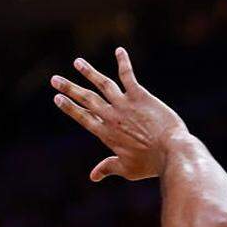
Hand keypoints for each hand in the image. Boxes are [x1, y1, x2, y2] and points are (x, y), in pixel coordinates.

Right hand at [50, 47, 187, 181]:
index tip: (57, 98)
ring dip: (89, 72)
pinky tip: (119, 50)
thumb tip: (93, 176)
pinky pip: (128, 75)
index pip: (83, 117)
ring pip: (102, 84)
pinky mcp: (140, 96)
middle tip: (54, 79)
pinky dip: (123, 62)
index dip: (69, 107)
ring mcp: (125, 104)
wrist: (173, 152)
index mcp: (107, 133)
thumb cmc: (152, 164)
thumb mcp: (128, 170)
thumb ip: (109, 168)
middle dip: (69, 89)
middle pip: (86, 99)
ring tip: (77, 62)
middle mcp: (111, 117)